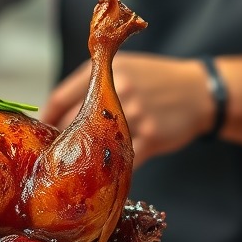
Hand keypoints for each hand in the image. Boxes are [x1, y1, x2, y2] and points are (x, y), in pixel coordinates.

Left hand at [40, 53, 214, 165]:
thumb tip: (56, 110)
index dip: (46, 117)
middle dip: (61, 139)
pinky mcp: (151, 137)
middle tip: (54, 152)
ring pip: (94, 143)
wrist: (200, 92)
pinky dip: (110, 169)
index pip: (60, 97)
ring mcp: (134, 115)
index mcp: (105, 71)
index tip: (41, 131)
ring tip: (74, 165)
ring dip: (82, 157)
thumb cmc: (155, 80)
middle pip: (72, 122)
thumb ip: (92, 82)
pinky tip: (104, 174)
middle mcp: (117, 90)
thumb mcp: (123, 68)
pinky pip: (121, 160)